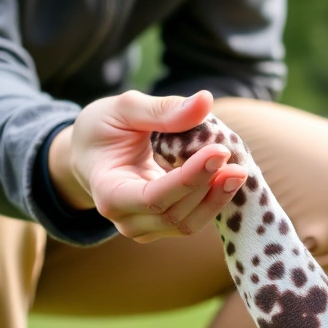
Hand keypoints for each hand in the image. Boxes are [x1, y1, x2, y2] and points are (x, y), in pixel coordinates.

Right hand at [47, 90, 248, 241]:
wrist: (90, 153)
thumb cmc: (103, 128)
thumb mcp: (125, 109)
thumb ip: (162, 109)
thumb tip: (205, 100)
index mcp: (109, 192)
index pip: (154, 198)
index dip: (190, 178)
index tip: (219, 152)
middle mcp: (125, 219)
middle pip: (174, 215)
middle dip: (207, 187)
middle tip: (232, 152)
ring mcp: (144, 227)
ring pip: (186, 223)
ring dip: (215, 198)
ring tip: (237, 168)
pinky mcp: (161, 225)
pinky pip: (192, 219)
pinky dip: (212, 199)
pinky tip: (226, 175)